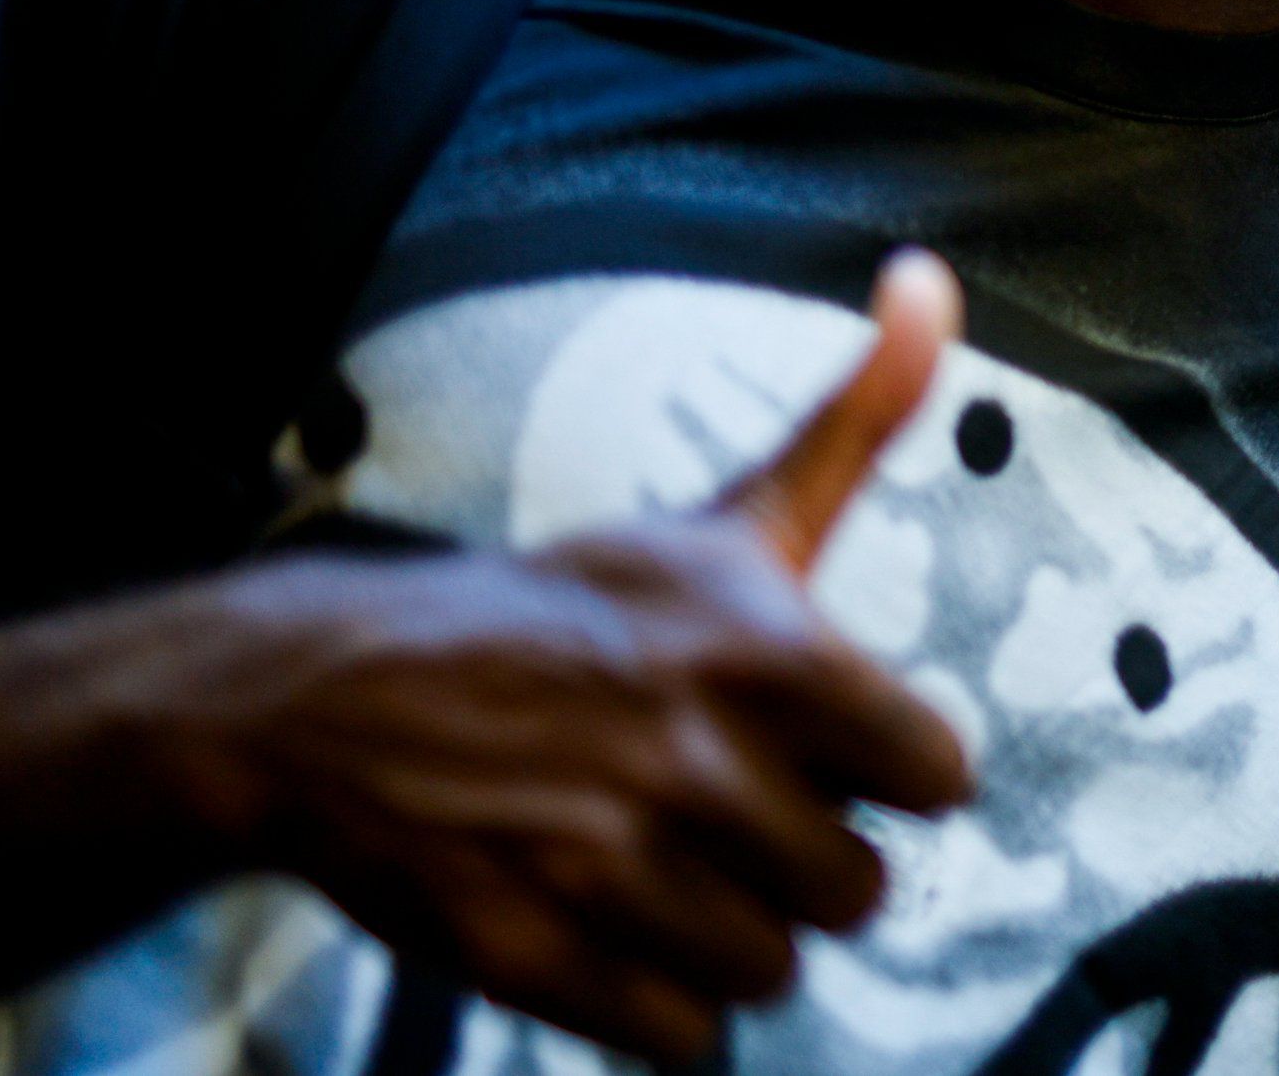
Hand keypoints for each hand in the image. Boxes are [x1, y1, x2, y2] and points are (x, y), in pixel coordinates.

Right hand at [0, 256, 975, 1059]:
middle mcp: (689, 758)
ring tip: (672, 863)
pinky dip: (662, 1002)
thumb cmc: (571, 605)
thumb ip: (858, 414)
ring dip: (734, 932)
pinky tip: (618, 924)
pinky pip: (680, 1037)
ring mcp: (601, 863)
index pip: (940, 776)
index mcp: (765, 653)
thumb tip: (929, 278)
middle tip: (735, 812)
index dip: (893, 771)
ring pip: (773, 969)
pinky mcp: (524, 957)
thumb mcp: (727, 511)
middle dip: (807, 861)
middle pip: (861, 891)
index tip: (833, 748)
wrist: (338, 688)